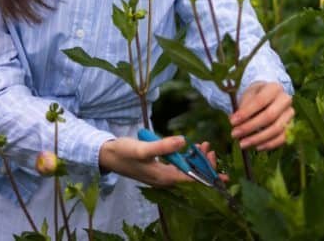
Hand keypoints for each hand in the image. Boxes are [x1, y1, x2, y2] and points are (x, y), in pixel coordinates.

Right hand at [99, 136, 224, 185]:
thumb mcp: (143, 148)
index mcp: (163, 178)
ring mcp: (161, 175)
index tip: (216, 162)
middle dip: (204, 164)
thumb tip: (184, 142)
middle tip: (209, 148)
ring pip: (186, 171)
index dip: (207, 172)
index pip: (191, 180)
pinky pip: (179, 167)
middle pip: (191, 177)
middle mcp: (164, 179)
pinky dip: (187, 159)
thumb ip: (163, 146)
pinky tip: (191, 149)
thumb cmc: (123, 152)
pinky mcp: (159, 169)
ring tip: (204, 146)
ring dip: (197, 161)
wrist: (107, 154)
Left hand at [229, 81, 293, 150]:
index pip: (260, 101)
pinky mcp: (291, 126)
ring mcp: (290, 114)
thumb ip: (242, 107)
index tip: (232, 122)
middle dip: (250, 127)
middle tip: (234, 134)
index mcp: (274, 88)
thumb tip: (235, 122)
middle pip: (270, 116)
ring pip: (277, 129)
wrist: (269, 98)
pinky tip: (256, 147)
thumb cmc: (256, 97)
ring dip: (258, 138)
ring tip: (242, 144)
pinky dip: (269, 144)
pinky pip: (282, 138)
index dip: (246, 113)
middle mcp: (285, 100)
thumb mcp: (248, 96)